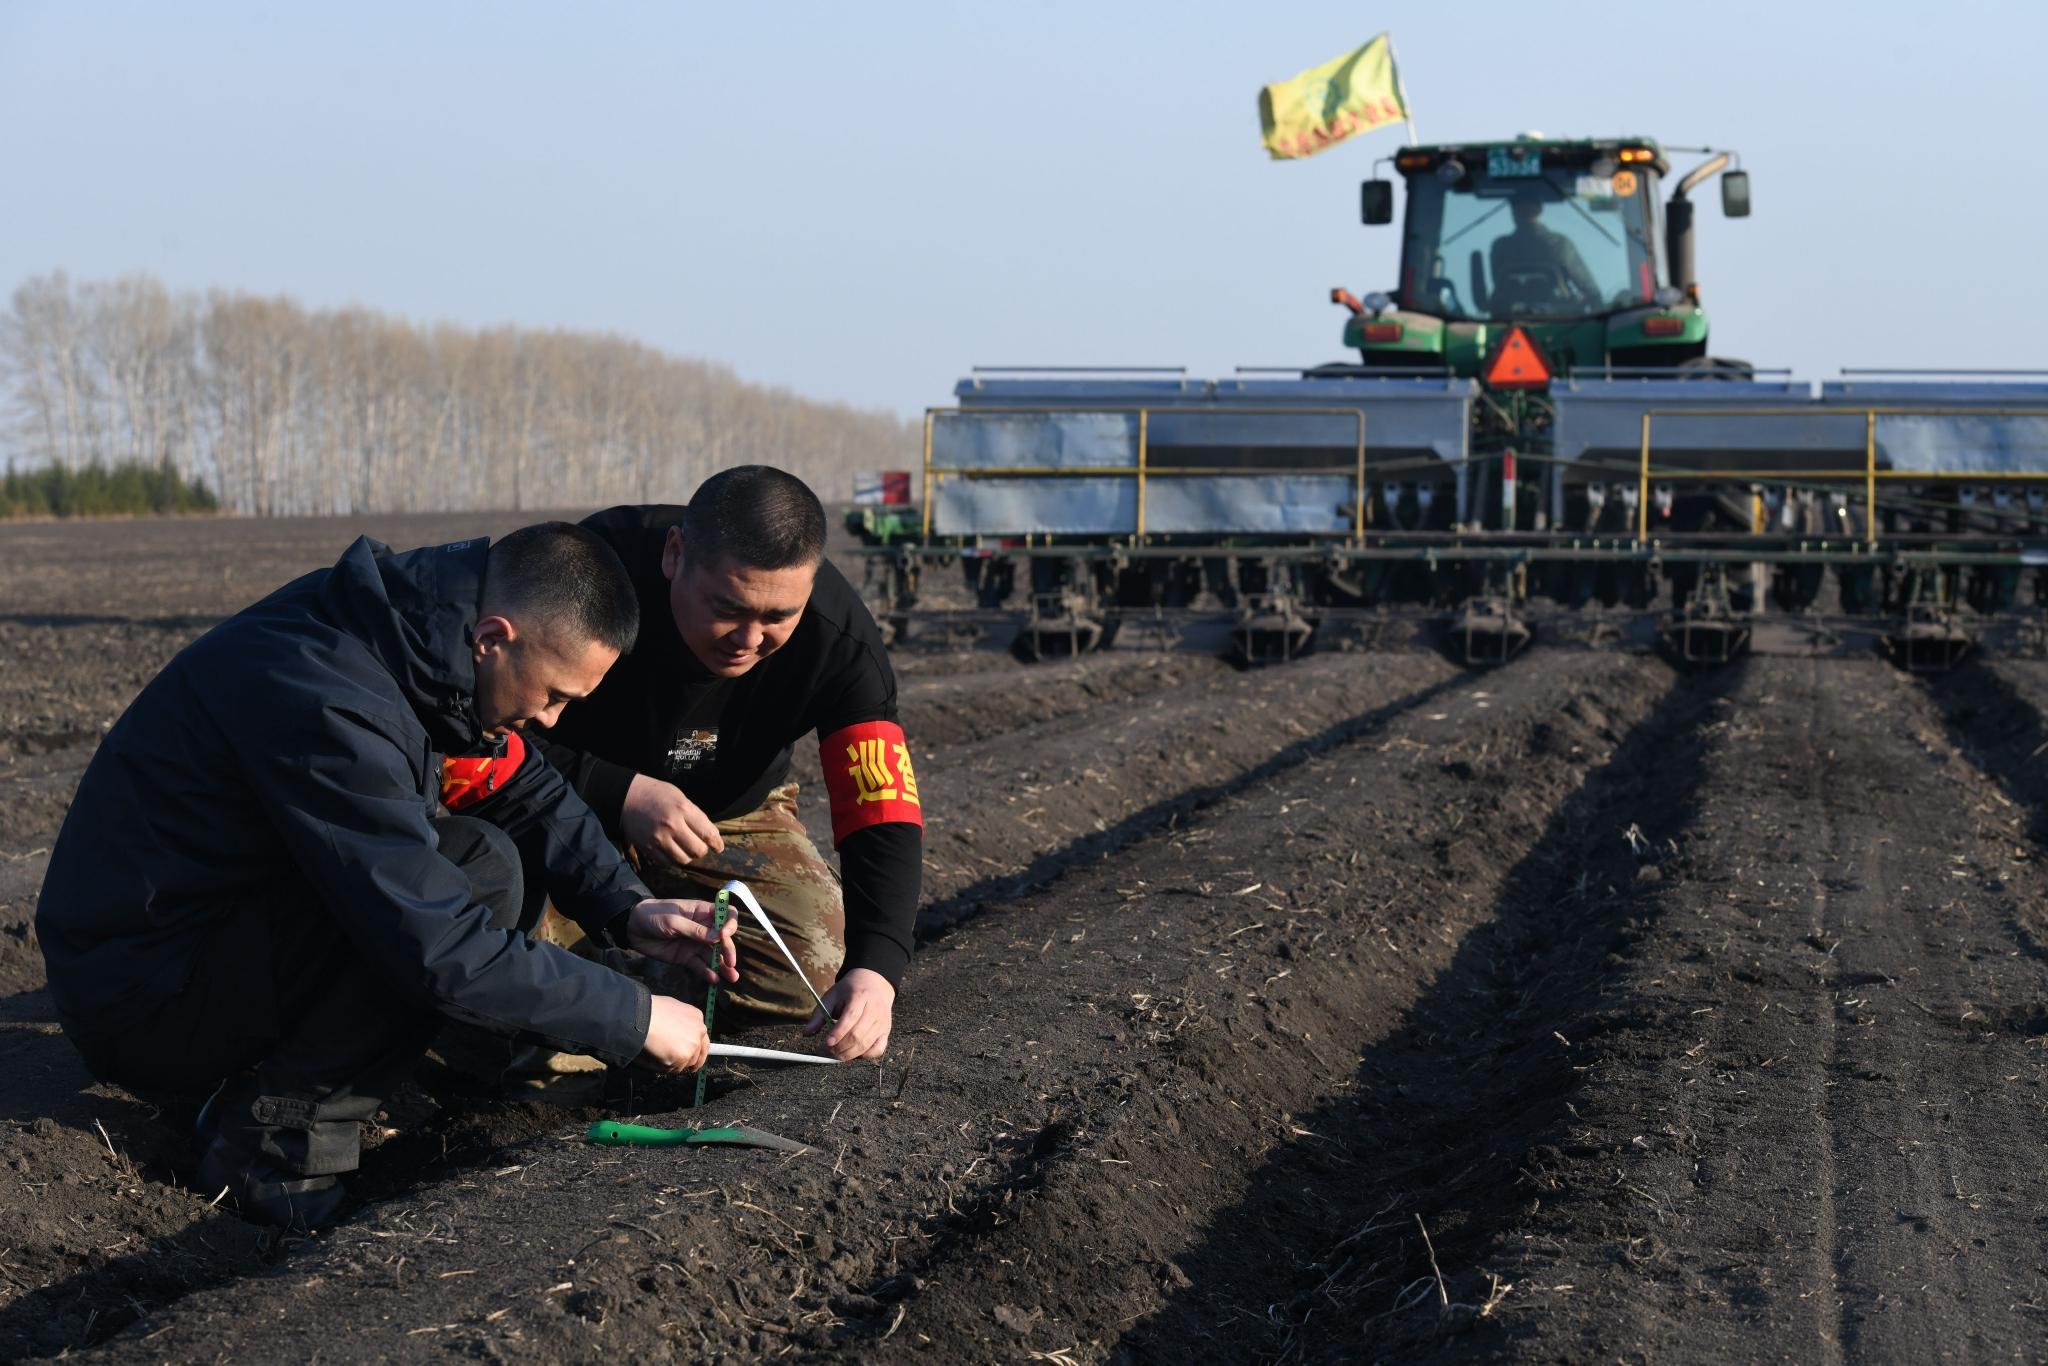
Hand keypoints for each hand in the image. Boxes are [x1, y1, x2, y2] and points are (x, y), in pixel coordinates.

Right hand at [622, 773, 724, 864]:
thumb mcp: (680, 797)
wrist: (627, 797)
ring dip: (688, 857)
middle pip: (697, 850)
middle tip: (700, 846)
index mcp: (683, 809)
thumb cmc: (657, 794)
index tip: (718, 847)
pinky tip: (672, 851)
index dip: (716, 843)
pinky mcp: (648, 848)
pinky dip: (673, 860)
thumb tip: (708, 834)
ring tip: (686, 850)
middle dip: (702, 850)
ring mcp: (659, 839)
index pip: (708, 833)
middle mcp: (672, 826)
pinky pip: (666, 862)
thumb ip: (694, 815)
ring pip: (683, 859)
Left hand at [624, 899, 740, 983]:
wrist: (631, 928)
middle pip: (722, 939)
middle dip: (728, 950)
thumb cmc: (653, 915)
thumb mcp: (673, 921)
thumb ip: (695, 930)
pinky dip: (707, 972)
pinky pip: (700, 966)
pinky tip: (713, 979)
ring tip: (732, 977)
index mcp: (702, 912)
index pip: (726, 915)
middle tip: (731, 962)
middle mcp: (703, 928)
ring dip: (723, 966)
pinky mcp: (685, 957)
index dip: (730, 924)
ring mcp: (695, 944)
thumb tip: (719, 936)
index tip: (725, 934)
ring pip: (713, 955)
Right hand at [638, 995, 709, 1072]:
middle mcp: (698, 1031)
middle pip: (697, 1054)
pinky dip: (663, 1067)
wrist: (641, 1017)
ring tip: (657, 1053)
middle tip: (677, 1063)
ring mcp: (692, 1045)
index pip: (702, 1039)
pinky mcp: (683, 1057)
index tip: (694, 1058)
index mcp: (696, 1018)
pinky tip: (655, 1056)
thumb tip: (676, 1032)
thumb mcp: (671, 1008)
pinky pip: (673, 1069)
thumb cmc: (650, 1011)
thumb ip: (679, 1022)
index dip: (696, 1050)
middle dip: (688, 1061)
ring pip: (685, 1063)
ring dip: (673, 1063)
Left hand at [804, 968, 894, 1060]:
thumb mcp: (832, 996)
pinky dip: (864, 1056)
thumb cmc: (850, 991)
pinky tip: (852, 1053)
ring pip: (866, 1045)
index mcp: (861, 996)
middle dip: (839, 1048)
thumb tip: (806, 1033)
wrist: (874, 983)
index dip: (839, 1032)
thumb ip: (819, 1015)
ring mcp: (882, 1022)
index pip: (851, 1017)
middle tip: (825, 1052)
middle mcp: (875, 1010)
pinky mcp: (886, 1032)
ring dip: (848, 1054)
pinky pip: (877, 1050)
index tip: (826, 1043)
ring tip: (834, 1054)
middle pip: (858, 1035)